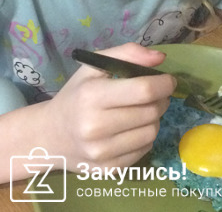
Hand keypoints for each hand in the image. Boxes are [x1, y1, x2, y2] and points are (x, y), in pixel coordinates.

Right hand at [45, 43, 174, 171]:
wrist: (50, 136)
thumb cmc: (76, 95)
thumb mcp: (94, 66)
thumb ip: (128, 53)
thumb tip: (161, 58)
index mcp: (92, 96)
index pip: (143, 91)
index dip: (164, 83)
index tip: (168, 80)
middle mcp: (95, 127)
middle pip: (151, 112)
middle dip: (162, 99)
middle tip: (156, 94)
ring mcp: (101, 152)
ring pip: (152, 132)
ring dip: (155, 118)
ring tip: (143, 111)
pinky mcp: (108, 170)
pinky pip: (145, 150)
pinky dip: (146, 136)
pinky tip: (133, 128)